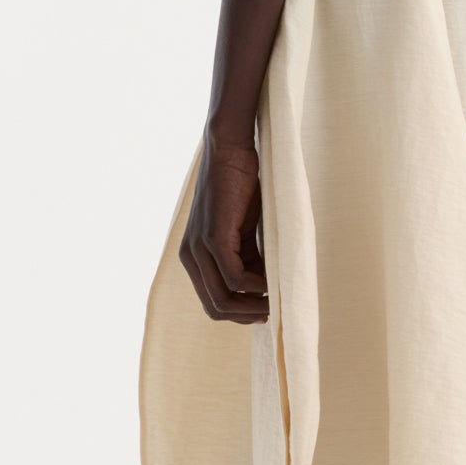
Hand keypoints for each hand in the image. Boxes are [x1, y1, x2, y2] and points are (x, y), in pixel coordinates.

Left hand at [178, 128, 268, 322]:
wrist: (230, 149)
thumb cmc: (241, 186)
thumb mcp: (242, 231)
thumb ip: (246, 257)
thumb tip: (263, 287)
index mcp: (192, 257)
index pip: (211, 302)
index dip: (239, 313)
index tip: (266, 309)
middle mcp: (189, 257)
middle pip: (215, 308)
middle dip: (246, 315)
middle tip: (273, 310)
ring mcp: (199, 248)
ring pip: (223, 298)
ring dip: (253, 305)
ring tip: (276, 298)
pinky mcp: (213, 237)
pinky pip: (235, 277)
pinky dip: (257, 285)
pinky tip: (272, 280)